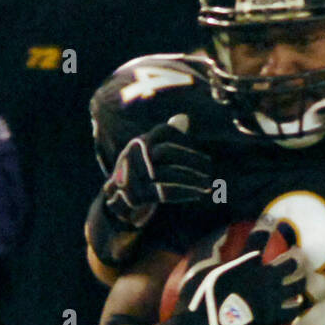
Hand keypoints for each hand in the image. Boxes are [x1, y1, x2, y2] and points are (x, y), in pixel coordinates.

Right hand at [104, 114, 214, 229]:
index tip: (199, 150)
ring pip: (168, 173)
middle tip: (209, 166)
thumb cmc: (138, 177)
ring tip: (208, 183)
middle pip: (167, 152)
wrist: (116, 206)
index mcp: (138, 143)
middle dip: (191, 158)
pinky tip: (199, 194)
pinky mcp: (137, 195)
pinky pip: (165, 192)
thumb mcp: (148, 156)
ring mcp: (133, 176)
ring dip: (191, 178)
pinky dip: (184, 193)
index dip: (184, 139)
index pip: (164, 132)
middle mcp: (133, 156)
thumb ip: (164, 139)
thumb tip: (183, 118)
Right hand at [157, 220, 306, 324]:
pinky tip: (297, 302)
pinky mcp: (272, 317)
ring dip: (301, 279)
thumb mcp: (200, 272)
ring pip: (297, 285)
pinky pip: (293, 310)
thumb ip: (211, 252)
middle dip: (295, 257)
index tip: (271, 219)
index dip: (266, 226)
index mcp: (245, 263)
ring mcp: (270, 298)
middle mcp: (263, 278)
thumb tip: (220, 236)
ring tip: (302, 277)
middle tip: (297, 254)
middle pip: (290, 262)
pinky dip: (296, 305)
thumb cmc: (199, 300)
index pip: (259, 238)